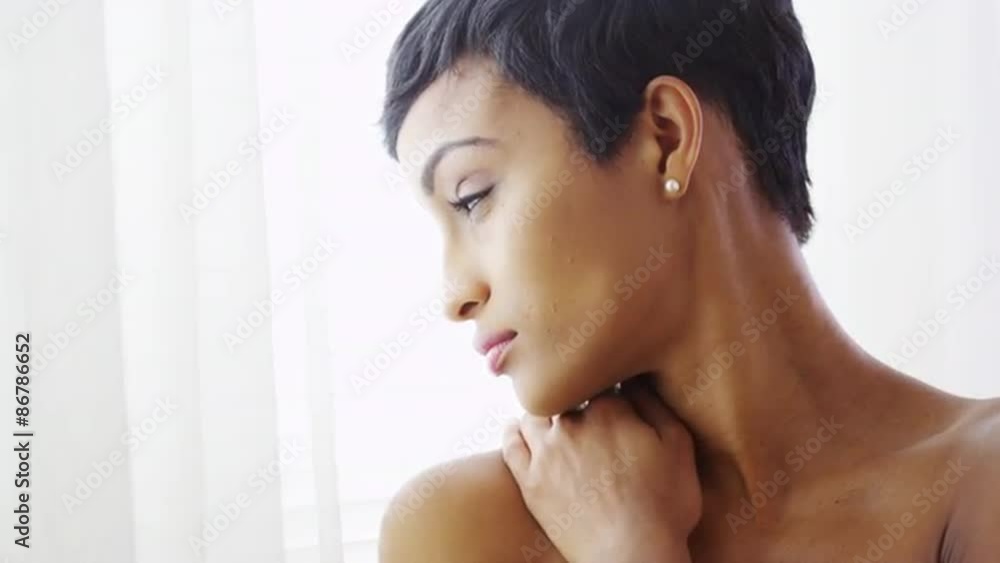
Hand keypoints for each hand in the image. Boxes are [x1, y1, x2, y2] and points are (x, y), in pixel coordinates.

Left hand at [501, 380, 700, 562]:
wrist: (630, 553)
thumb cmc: (664, 505)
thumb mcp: (679, 446)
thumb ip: (655, 405)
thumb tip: (635, 380)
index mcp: (610, 410)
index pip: (602, 383)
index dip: (609, 391)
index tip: (613, 401)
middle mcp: (572, 423)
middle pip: (567, 395)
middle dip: (575, 399)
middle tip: (583, 411)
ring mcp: (546, 450)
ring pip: (535, 413)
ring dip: (544, 412)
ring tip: (552, 419)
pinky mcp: (529, 479)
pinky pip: (510, 442)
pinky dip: (513, 430)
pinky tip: (518, 428)